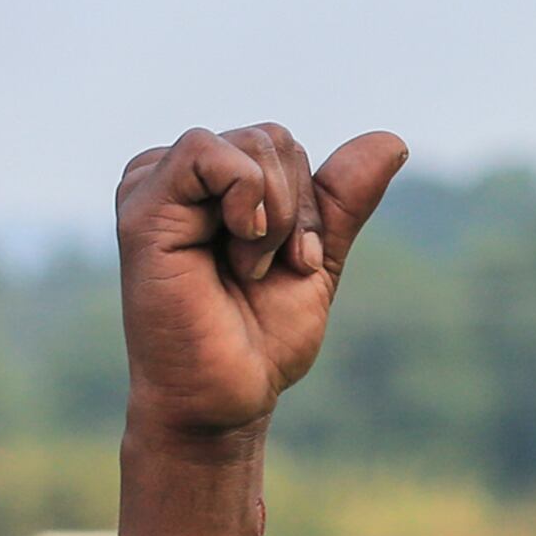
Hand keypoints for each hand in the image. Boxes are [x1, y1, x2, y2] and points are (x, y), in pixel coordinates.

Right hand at [115, 124, 407, 441]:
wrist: (230, 395)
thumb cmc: (262, 335)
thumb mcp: (317, 254)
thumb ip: (343, 197)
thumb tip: (393, 140)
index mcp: (207, 184)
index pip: (283, 146)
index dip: (308, 205)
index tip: (294, 264)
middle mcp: (174, 177)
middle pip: (273, 140)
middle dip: (297, 211)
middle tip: (268, 270)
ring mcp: (152, 187)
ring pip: (251, 145)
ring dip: (277, 217)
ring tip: (247, 269)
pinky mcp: (142, 208)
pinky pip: (208, 152)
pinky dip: (248, 199)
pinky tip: (238, 251)